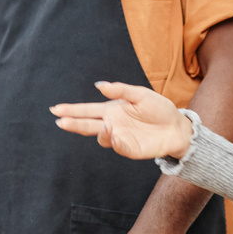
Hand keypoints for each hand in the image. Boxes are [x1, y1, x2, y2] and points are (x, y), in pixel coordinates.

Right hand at [51, 81, 193, 160]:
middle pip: (87, 124)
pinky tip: (112, 134)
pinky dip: (114, 141)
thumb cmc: (159, 109)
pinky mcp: (130, 149)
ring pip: (101, 137)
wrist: (176, 127)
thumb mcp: (140, 94)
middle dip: (73, 123)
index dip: (71, 110)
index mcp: (112, 109)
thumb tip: (99, 85)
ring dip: (98, 132)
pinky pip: (118, 146)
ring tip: (103, 126)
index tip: (55, 109)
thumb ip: (120, 90)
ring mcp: (120, 137)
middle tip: (60, 121)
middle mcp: (112, 124)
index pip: (87, 110)